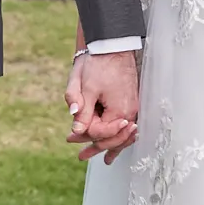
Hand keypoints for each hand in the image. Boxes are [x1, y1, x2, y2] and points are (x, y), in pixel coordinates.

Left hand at [65, 50, 139, 164]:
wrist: (113, 46)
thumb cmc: (99, 64)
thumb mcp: (86, 88)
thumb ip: (82, 111)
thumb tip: (76, 129)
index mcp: (119, 110)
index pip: (101, 133)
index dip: (85, 136)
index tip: (70, 137)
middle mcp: (130, 112)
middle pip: (113, 138)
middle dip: (96, 146)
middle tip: (80, 156)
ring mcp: (132, 107)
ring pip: (121, 134)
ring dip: (109, 144)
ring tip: (102, 158)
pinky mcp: (131, 102)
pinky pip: (125, 125)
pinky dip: (118, 135)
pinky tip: (115, 142)